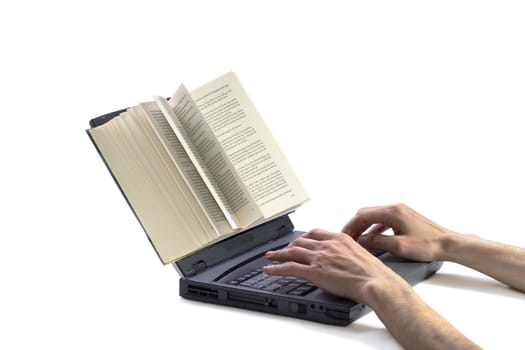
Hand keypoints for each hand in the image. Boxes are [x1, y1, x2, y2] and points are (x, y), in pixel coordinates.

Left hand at [264, 228, 406, 304]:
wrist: (376, 282)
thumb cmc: (374, 273)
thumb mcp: (361, 253)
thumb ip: (348, 252)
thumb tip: (345, 258)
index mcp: (339, 238)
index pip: (315, 232)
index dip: (304, 236)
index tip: (299, 240)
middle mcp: (327, 245)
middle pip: (301, 241)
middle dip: (289, 245)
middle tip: (283, 249)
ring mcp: (319, 257)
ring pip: (292, 252)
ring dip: (278, 254)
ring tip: (270, 256)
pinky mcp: (314, 272)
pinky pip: (289, 268)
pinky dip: (276, 268)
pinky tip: (270, 270)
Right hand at [342, 203, 452, 261]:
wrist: (449, 244)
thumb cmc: (429, 245)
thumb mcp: (399, 246)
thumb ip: (377, 242)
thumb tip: (361, 241)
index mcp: (392, 211)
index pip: (362, 215)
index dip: (350, 226)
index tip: (343, 236)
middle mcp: (395, 208)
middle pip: (366, 213)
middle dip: (355, 225)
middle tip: (347, 238)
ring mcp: (401, 212)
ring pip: (374, 216)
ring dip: (364, 227)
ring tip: (357, 239)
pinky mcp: (405, 218)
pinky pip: (383, 220)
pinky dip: (374, 228)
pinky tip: (372, 238)